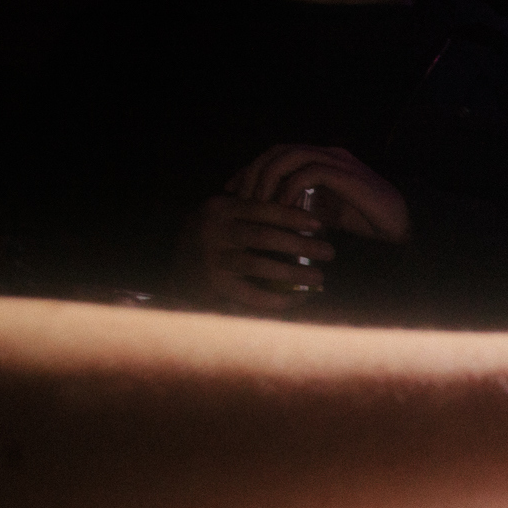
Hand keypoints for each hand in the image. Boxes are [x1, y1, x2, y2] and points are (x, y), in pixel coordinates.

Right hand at [179, 195, 335, 312]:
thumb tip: (305, 213)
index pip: (262, 209)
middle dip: (302, 246)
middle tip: (330, 252)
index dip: (293, 217)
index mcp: (219, 208)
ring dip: (295, 273)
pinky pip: (252, 295)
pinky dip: (279, 299)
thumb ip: (255, 211)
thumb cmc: (215, 236)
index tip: (320, 225)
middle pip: (265, 237)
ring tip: (319, 277)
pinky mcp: (214, 286)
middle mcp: (213, 231)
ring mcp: (212, 260)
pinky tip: (299, 298)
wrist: (178, 265)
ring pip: (260, 267)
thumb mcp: (227, 215)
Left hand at [228, 145, 410, 242]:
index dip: (251, 169)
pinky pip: (305, 174)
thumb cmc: (370, 224)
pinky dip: (288, 189)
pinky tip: (281, 208)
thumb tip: (273, 217)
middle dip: (253, 172)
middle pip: (277, 151)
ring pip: (288, 157)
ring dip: (267, 180)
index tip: (232, 191)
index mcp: (323, 160)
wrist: (406, 227)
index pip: (277, 155)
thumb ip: (303, 207)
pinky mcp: (344, 173)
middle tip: (239, 198)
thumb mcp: (327, 214)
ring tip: (257, 205)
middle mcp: (328, 153)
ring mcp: (337, 160)